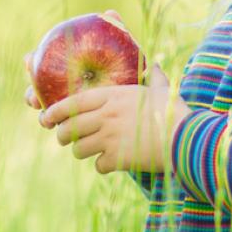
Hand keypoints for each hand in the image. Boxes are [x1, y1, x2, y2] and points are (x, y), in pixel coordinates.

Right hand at [22, 9, 126, 120]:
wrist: (145, 100)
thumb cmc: (133, 72)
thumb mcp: (126, 53)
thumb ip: (118, 34)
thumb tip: (110, 13)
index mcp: (69, 65)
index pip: (45, 59)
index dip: (32, 60)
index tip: (29, 59)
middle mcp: (64, 86)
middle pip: (39, 87)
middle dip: (31, 91)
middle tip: (33, 95)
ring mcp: (68, 106)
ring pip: (47, 109)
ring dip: (41, 113)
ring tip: (44, 118)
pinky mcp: (76, 122)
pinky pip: (62, 124)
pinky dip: (55, 125)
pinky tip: (56, 126)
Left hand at [39, 61, 192, 174]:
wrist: (185, 138)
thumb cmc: (174, 111)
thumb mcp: (162, 89)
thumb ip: (154, 77)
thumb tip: (155, 65)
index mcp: (113, 96)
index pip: (73, 103)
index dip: (55, 111)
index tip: (46, 117)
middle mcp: (106, 116)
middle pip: (69, 128)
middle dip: (62, 135)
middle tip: (64, 138)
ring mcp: (110, 137)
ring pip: (79, 148)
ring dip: (82, 151)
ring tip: (90, 151)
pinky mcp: (117, 158)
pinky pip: (98, 165)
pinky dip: (103, 166)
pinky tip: (112, 163)